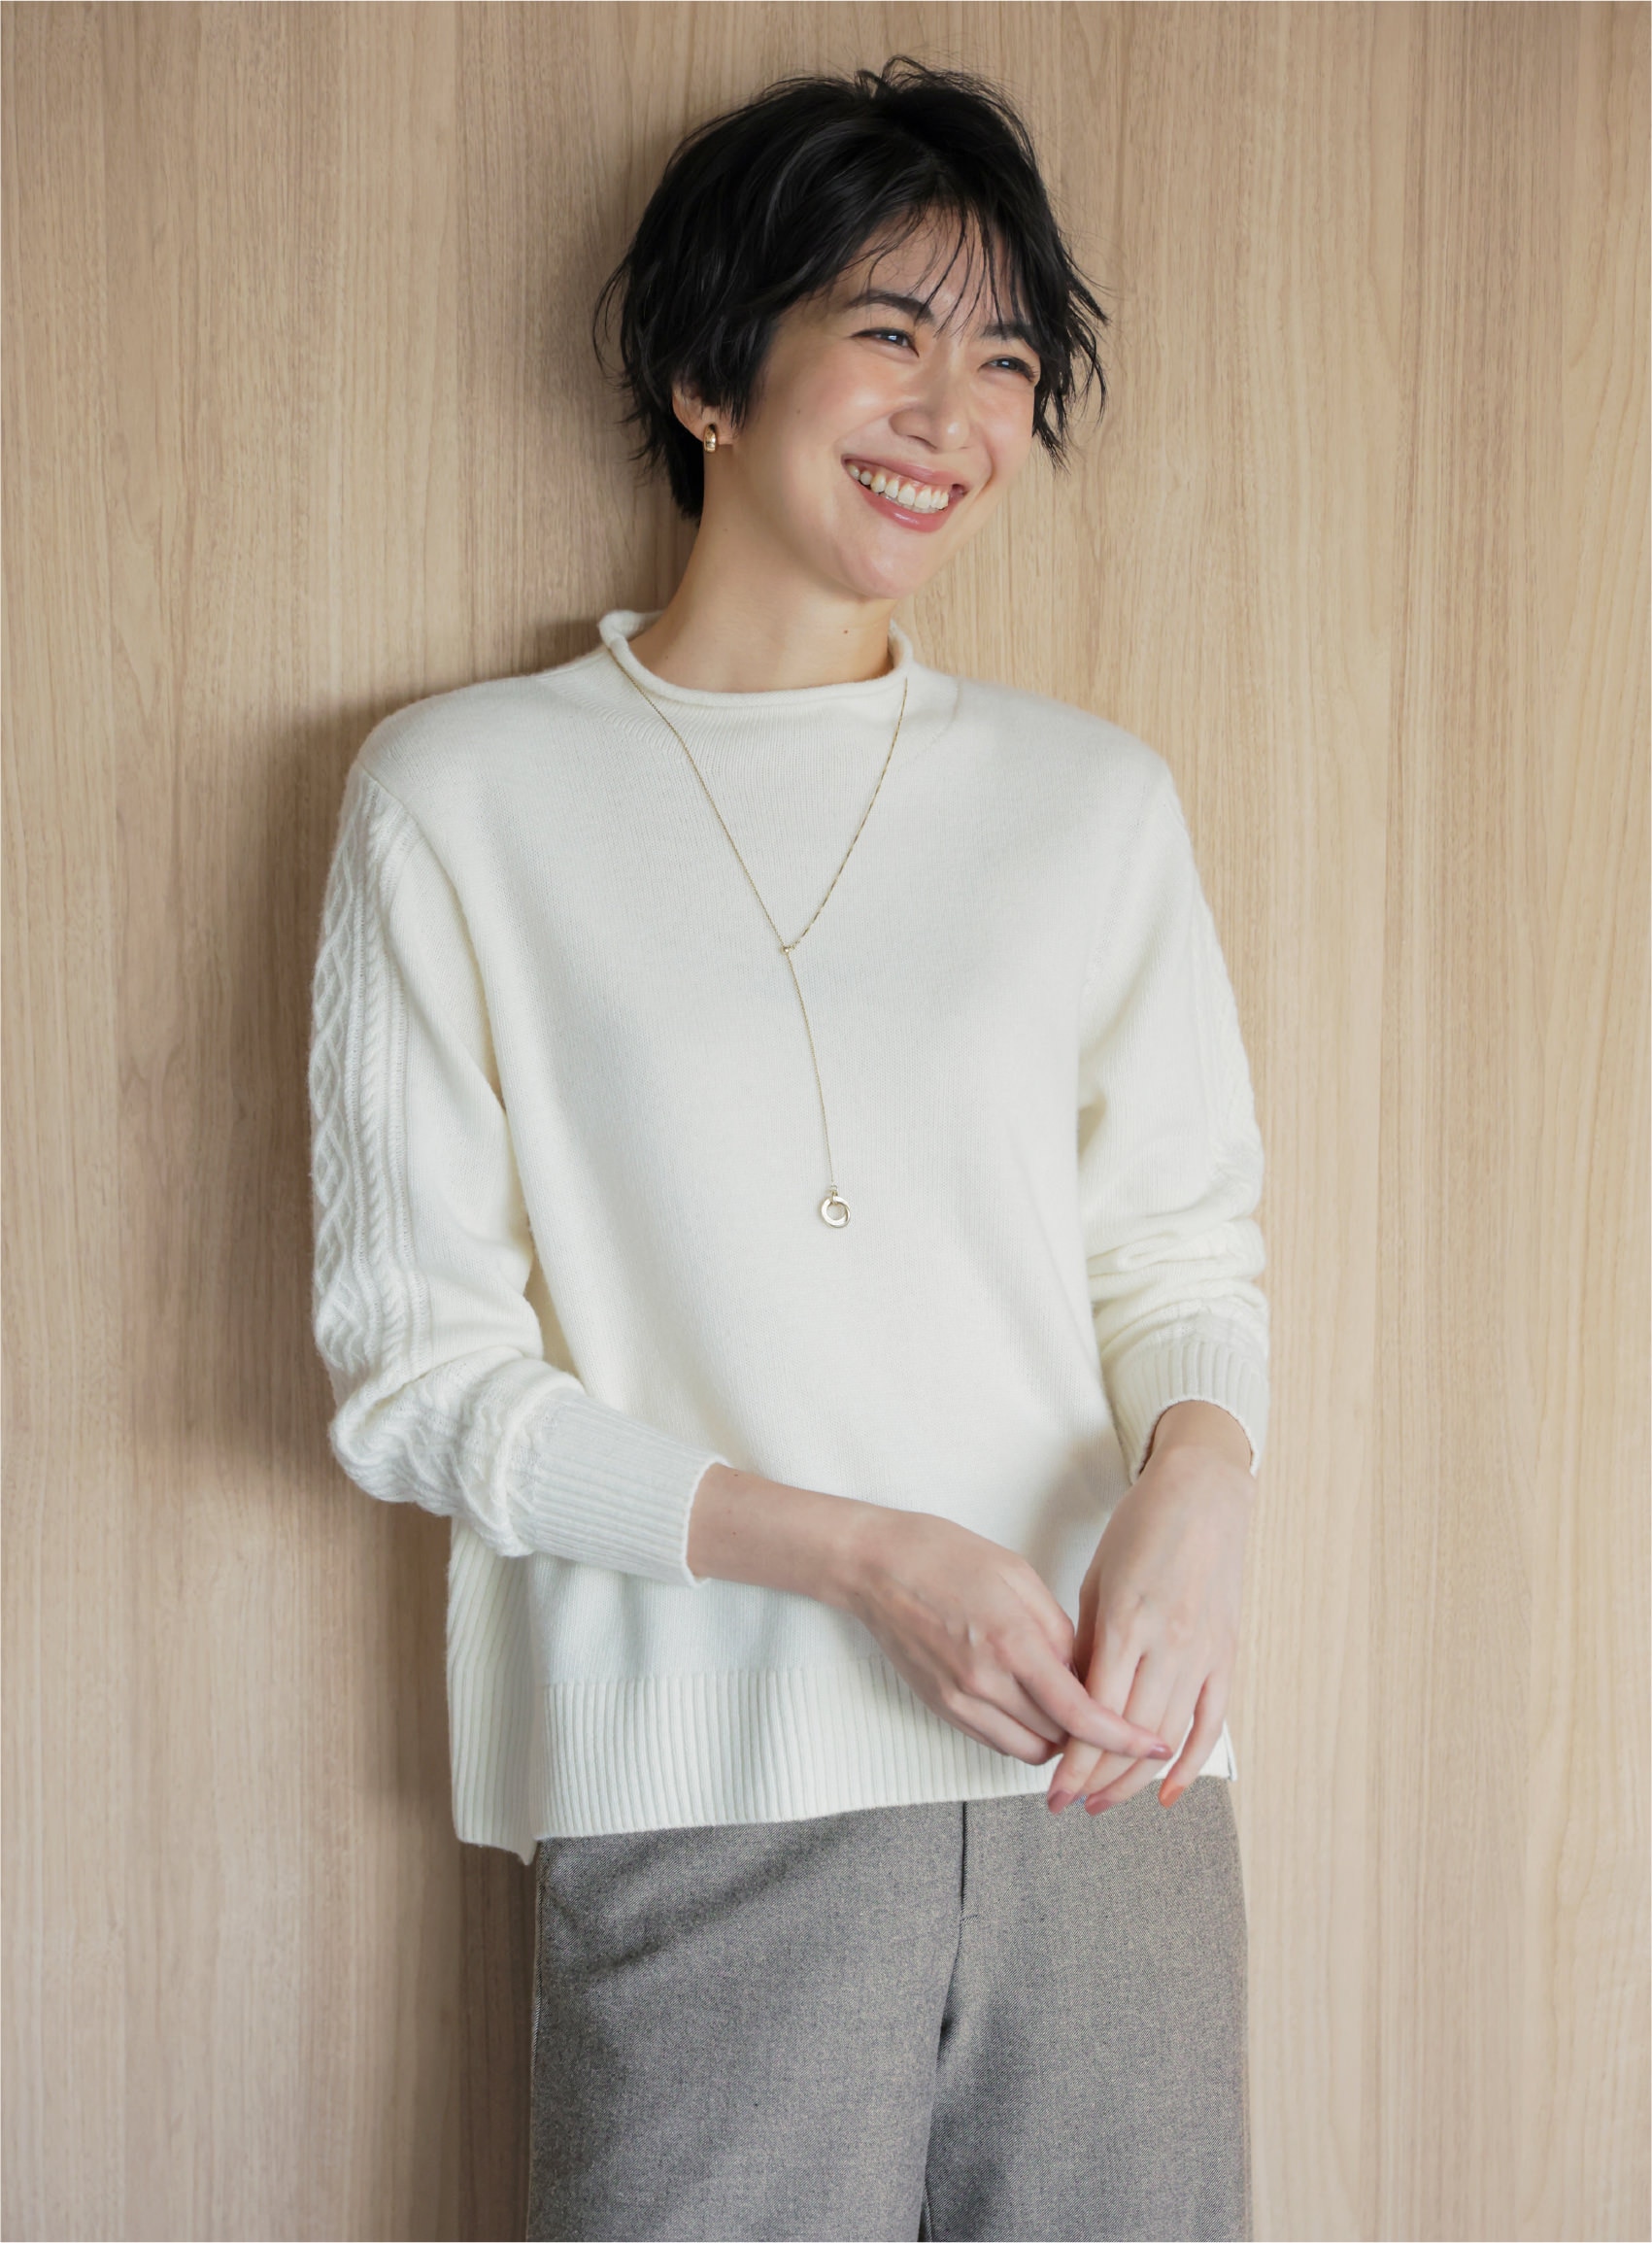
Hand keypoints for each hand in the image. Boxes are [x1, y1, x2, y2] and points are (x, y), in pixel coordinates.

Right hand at [838, 1505, 1177, 1769]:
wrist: (876, 1566)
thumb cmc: (946, 1557)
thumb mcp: (1018, 1576)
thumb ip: (1058, 1630)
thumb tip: (1086, 1673)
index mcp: (1013, 1643)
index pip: (1081, 1714)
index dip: (1122, 1738)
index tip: (1151, 1746)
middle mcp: (985, 1682)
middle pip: (1061, 1741)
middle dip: (1093, 1734)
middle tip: (1108, 1707)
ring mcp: (959, 1701)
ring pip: (1029, 1750)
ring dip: (1058, 1740)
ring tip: (1068, 1706)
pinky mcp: (942, 1707)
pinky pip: (996, 1741)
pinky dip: (1024, 1734)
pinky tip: (1031, 1705)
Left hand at [1046, 1403, 1253, 1812]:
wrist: (1203, 1494)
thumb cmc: (1140, 1529)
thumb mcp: (1097, 1580)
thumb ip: (1085, 1644)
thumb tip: (1067, 1701)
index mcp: (1125, 1620)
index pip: (1094, 1711)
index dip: (1073, 1759)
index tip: (1053, 1789)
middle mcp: (1167, 1642)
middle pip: (1129, 1733)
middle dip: (1096, 1778)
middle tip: (1069, 1805)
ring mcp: (1202, 1650)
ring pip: (1167, 1736)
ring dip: (1134, 1779)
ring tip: (1105, 1803)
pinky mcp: (1226, 1653)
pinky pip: (1211, 1721)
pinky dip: (1192, 1761)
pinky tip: (1169, 1793)